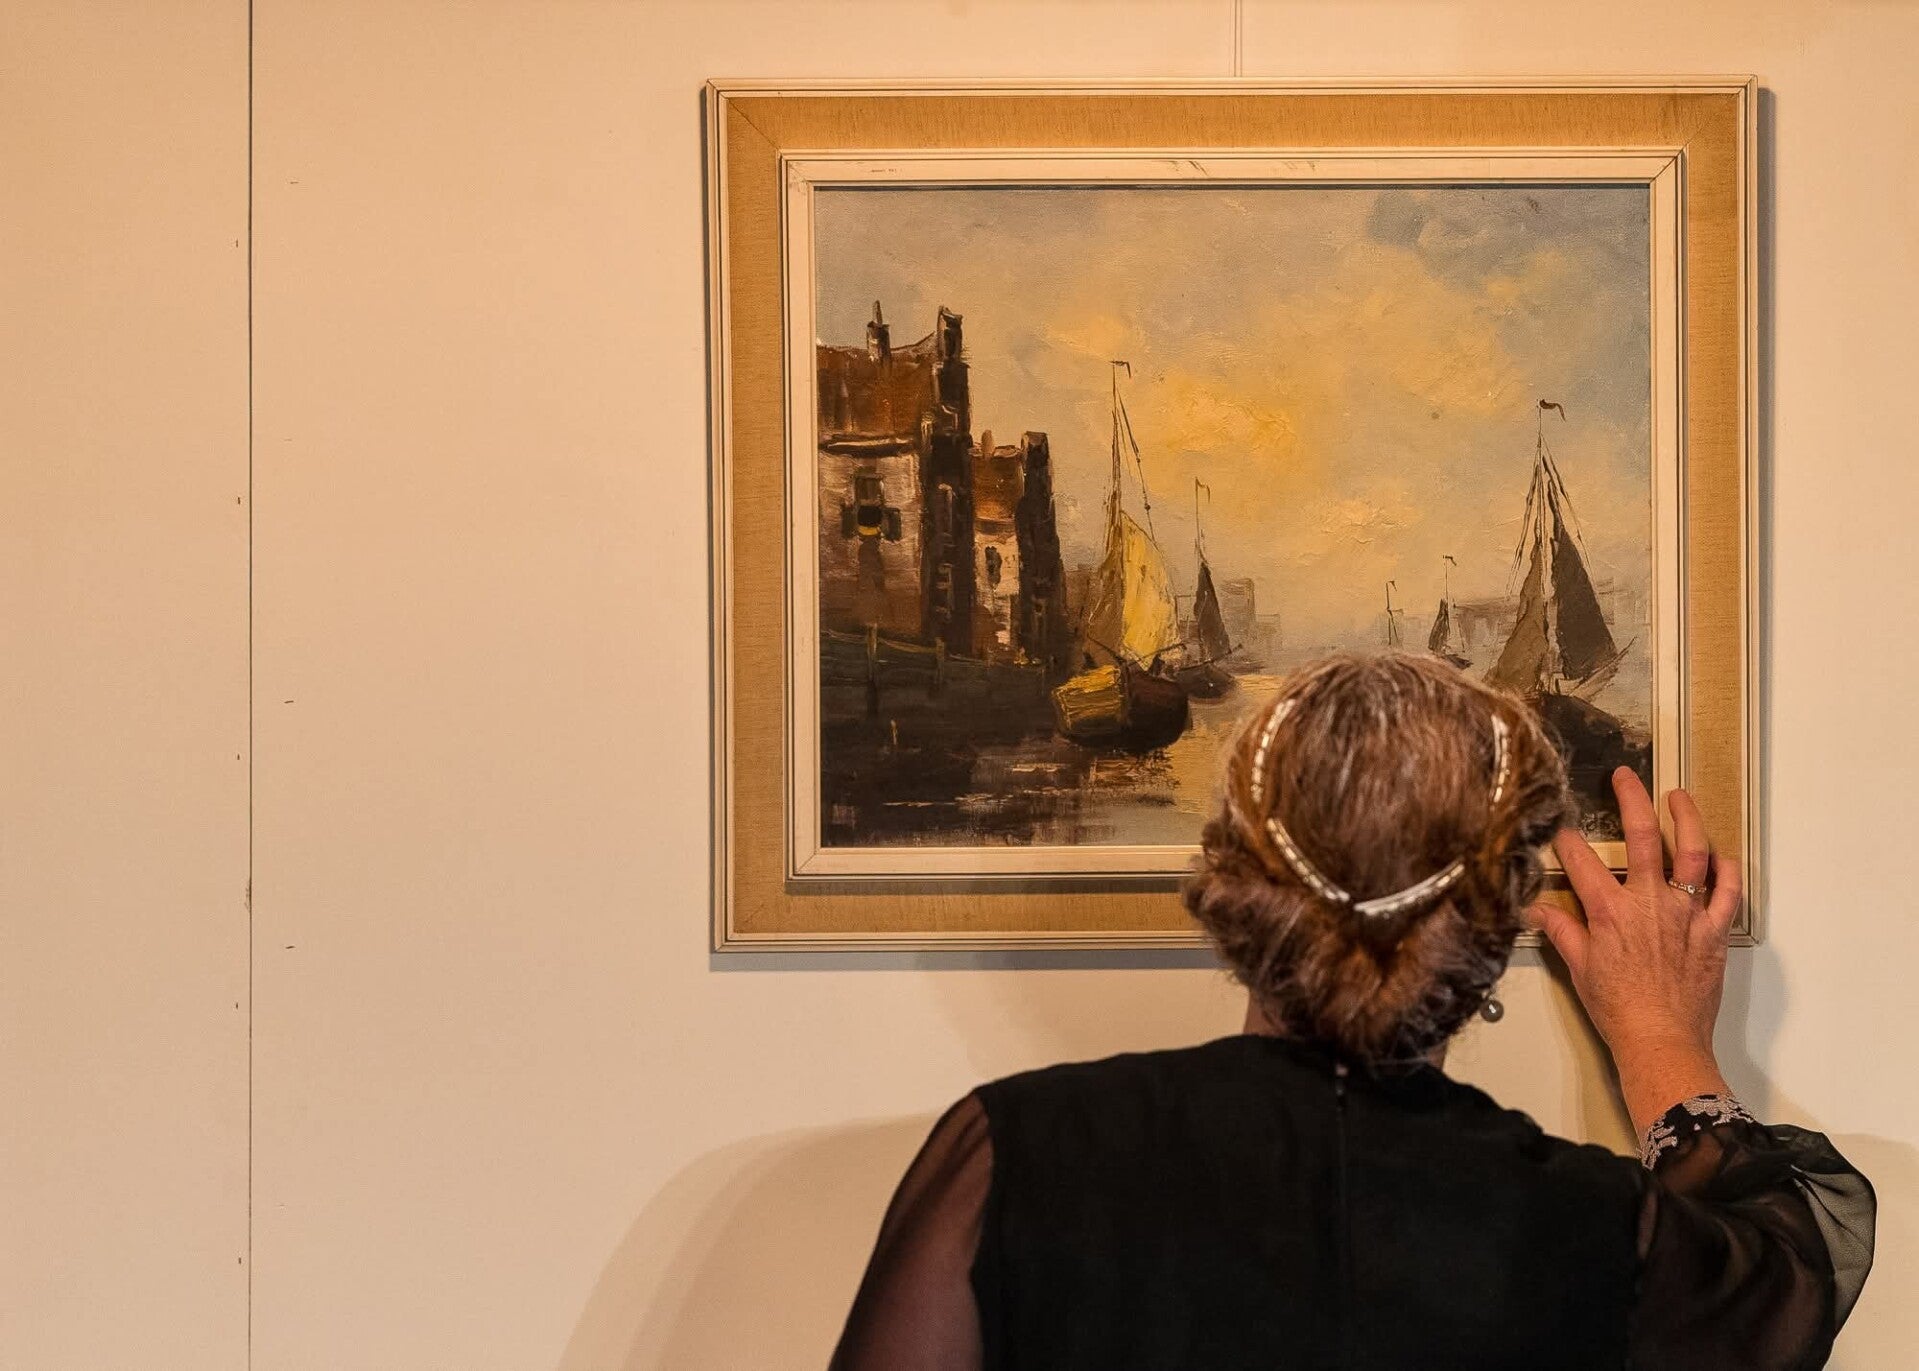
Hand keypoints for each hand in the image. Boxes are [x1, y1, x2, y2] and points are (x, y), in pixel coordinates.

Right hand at [1529, 767, 1742, 1133]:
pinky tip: (1722, 856)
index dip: (1567, 841)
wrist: (1661, 1041)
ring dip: (1688, 819)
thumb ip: (1562, 931)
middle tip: (1626, 777)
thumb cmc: (1619, 1010)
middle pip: (1643, 837)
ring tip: (1680, 798)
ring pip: (1693, 854)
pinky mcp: (1713, 932)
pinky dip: (1728, 871)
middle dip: (1632, 800)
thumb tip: (1538, 911)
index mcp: (1610, 911)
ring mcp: (1686, 914)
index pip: (1581, 861)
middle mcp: (1649, 903)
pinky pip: (1728, 894)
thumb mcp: (1579, 969)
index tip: (1561, 832)